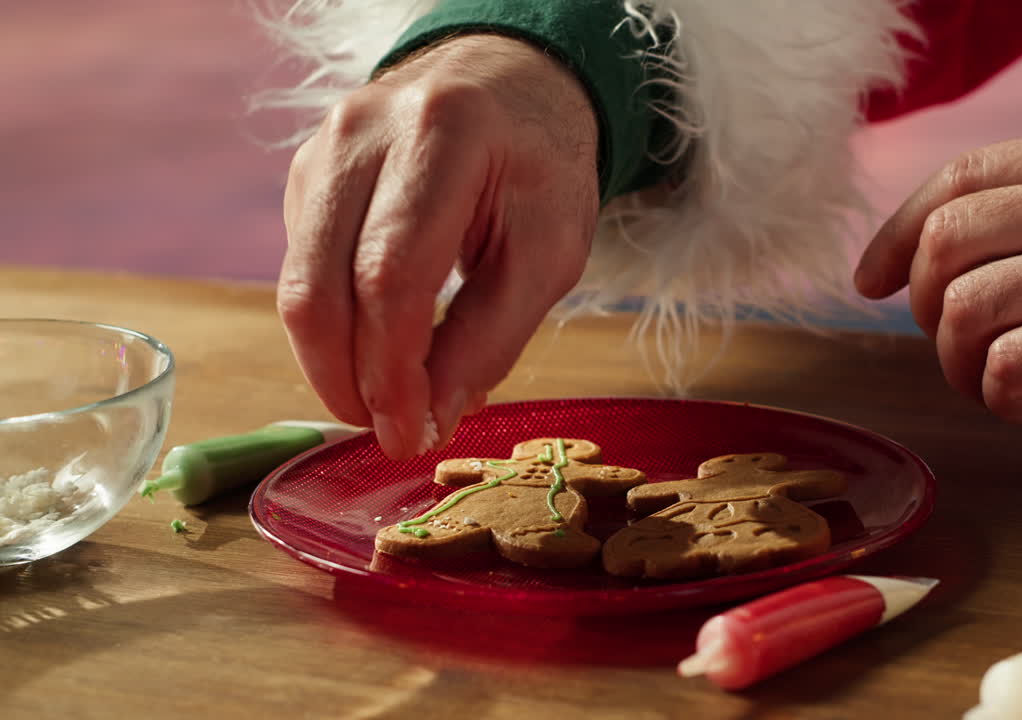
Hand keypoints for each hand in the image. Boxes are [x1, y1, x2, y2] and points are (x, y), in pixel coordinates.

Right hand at [279, 35, 598, 458]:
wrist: (507, 83)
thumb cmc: (539, 167)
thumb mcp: (549, 252)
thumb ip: (491, 338)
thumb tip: (428, 418)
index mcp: (442, 135)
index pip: (390, 276)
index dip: (391, 371)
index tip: (409, 435)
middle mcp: (362, 133)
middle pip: (320, 287)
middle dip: (348, 381)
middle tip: (390, 432)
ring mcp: (322, 150)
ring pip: (297, 286)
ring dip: (332, 364)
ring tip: (386, 401)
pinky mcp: (305, 176)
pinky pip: (302, 271)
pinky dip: (335, 326)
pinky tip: (377, 346)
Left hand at [855, 129, 1021, 447]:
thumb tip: (939, 250)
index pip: (961, 176)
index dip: (897, 231)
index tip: (870, 280)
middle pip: (945, 240)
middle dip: (922, 305)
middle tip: (950, 344)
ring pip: (964, 308)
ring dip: (956, 363)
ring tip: (992, 384)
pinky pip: (1006, 365)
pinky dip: (1000, 398)